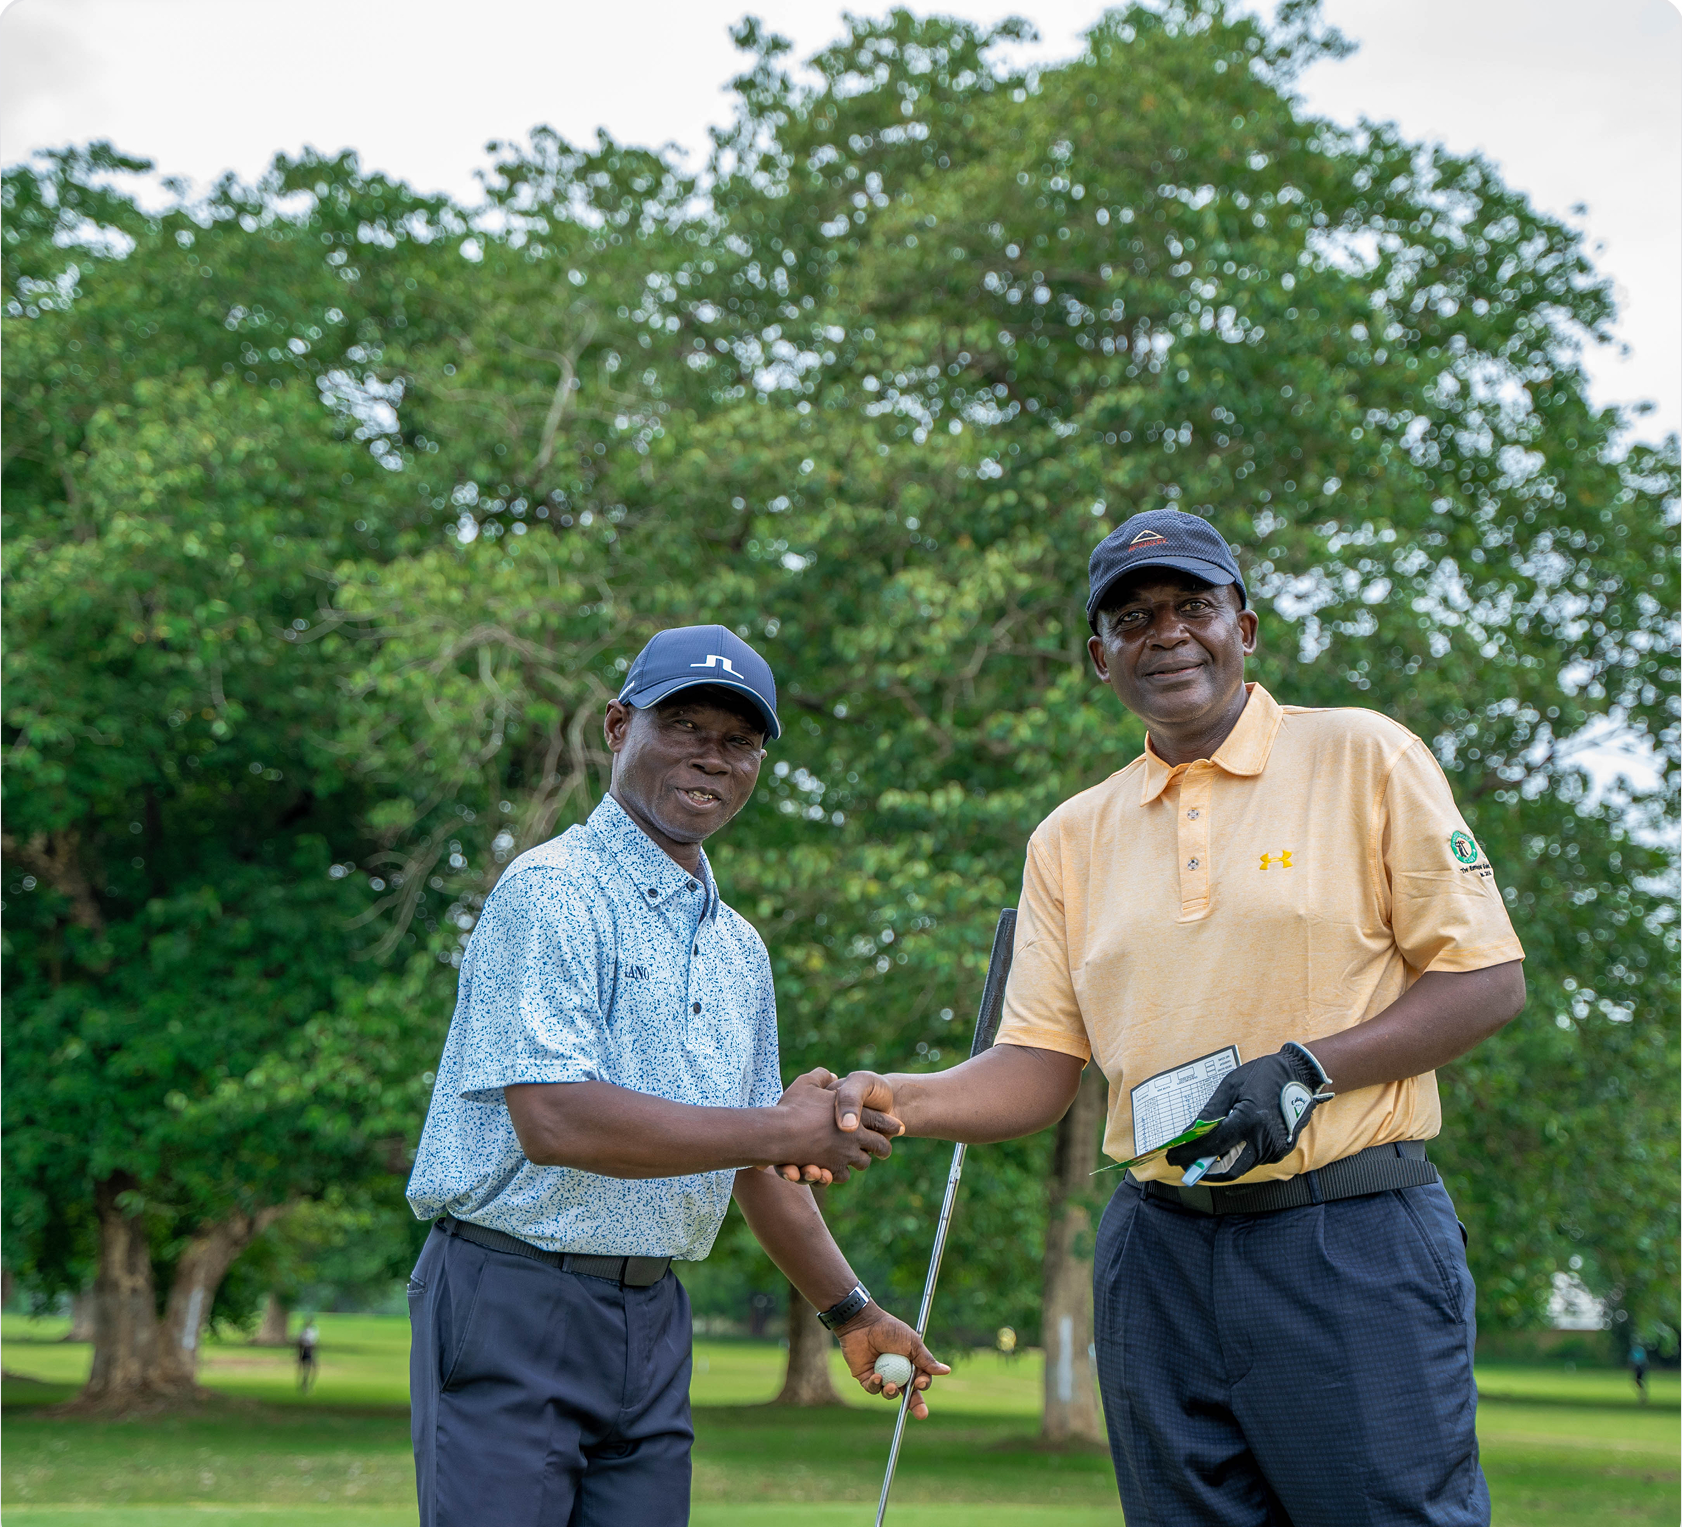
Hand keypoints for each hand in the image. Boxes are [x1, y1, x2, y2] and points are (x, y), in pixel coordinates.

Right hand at [768, 1069, 898, 1183]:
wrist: (777, 1133)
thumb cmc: (792, 1107)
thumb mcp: (807, 1083)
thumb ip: (822, 1076)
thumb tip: (832, 1075)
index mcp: (855, 1113)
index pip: (882, 1121)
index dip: (890, 1125)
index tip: (898, 1128)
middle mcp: (854, 1136)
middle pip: (880, 1146)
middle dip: (882, 1147)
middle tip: (882, 1149)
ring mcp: (844, 1155)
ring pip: (863, 1162)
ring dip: (861, 1160)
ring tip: (858, 1157)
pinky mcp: (832, 1170)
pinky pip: (844, 1175)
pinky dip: (842, 1172)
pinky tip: (837, 1167)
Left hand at [834, 1303, 948, 1418]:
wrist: (863, 1323)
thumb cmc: (889, 1330)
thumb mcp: (912, 1343)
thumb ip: (926, 1360)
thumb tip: (946, 1371)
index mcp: (910, 1364)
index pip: (920, 1381)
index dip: (922, 1385)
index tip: (920, 1383)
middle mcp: (897, 1372)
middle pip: (908, 1394)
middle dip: (916, 1406)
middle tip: (922, 1415)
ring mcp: (882, 1376)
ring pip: (890, 1394)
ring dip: (891, 1392)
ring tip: (889, 1384)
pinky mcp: (866, 1378)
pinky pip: (873, 1389)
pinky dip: (875, 1385)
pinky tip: (876, 1376)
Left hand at [1164, 1042, 1332, 1182]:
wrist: (1299, 1074)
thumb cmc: (1262, 1075)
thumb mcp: (1230, 1086)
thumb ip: (1210, 1112)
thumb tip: (1190, 1132)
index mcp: (1248, 1121)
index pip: (1212, 1146)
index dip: (1189, 1154)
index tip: (1173, 1157)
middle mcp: (1263, 1140)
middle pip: (1228, 1170)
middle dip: (1205, 1171)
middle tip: (1188, 1163)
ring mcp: (1275, 1148)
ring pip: (1241, 1166)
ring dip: (1221, 1162)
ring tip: (1205, 1151)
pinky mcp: (1281, 1151)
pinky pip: (1254, 1160)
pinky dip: (1238, 1155)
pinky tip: (1230, 1143)